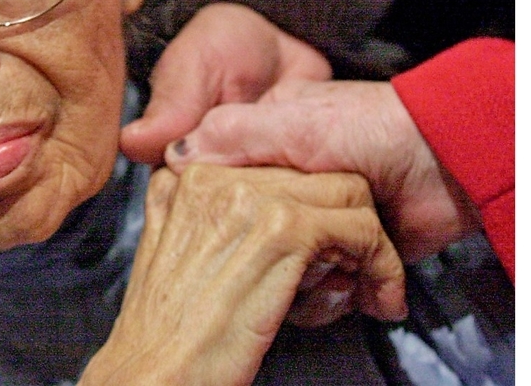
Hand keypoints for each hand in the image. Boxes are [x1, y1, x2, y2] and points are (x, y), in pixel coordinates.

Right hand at [81, 165, 404, 385]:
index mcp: (189, 174)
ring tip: (359, 285)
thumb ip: (184, 205)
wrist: (149, 376)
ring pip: (347, 196)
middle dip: (347, 224)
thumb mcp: (162, 248)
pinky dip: (380, 264)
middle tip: (352, 268)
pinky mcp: (280, 231)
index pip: (282, 165)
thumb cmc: (163, 333)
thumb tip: (222, 190)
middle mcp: (217, 176)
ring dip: (367, 247)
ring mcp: (248, 200)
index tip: (323, 243)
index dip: (311, 205)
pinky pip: (357, 228)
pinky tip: (371, 295)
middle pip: (319, 176)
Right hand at [120, 3, 480, 261]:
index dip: (227, 216)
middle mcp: (282, 191)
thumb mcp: (292, 120)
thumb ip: (230, 134)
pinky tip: (367, 289)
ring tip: (344, 274)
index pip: (217, 193)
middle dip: (284, 259)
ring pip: (287, 279)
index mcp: (259, 149)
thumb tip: (167, 152)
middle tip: (301, 251)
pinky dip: (349, 297)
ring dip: (322, 285)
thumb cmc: (371, 126)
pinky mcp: (346, 259)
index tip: (236, 227)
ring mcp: (314, 228)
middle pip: (253, 247)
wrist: (445, 159)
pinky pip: (323, 296)